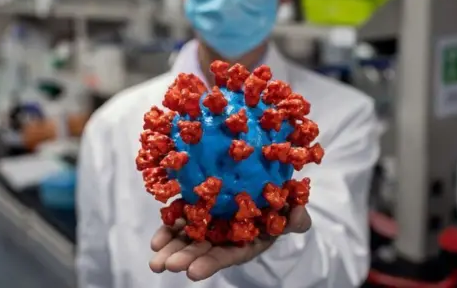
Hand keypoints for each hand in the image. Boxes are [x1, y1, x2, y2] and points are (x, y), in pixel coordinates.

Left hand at [149, 206, 310, 280]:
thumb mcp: (292, 210)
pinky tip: (156, 239)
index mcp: (247, 241)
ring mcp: (210, 223)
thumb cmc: (282, 202)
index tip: (193, 272)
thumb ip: (297, 218)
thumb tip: (300, 214)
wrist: (267, 184)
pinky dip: (168, 229)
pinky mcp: (198, 208)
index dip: (211, 263)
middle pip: (203, 250)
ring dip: (171, 248)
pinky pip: (181, 219)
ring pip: (188, 238)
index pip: (228, 255)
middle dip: (184, 258)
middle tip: (167, 264)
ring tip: (155, 258)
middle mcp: (226, 237)